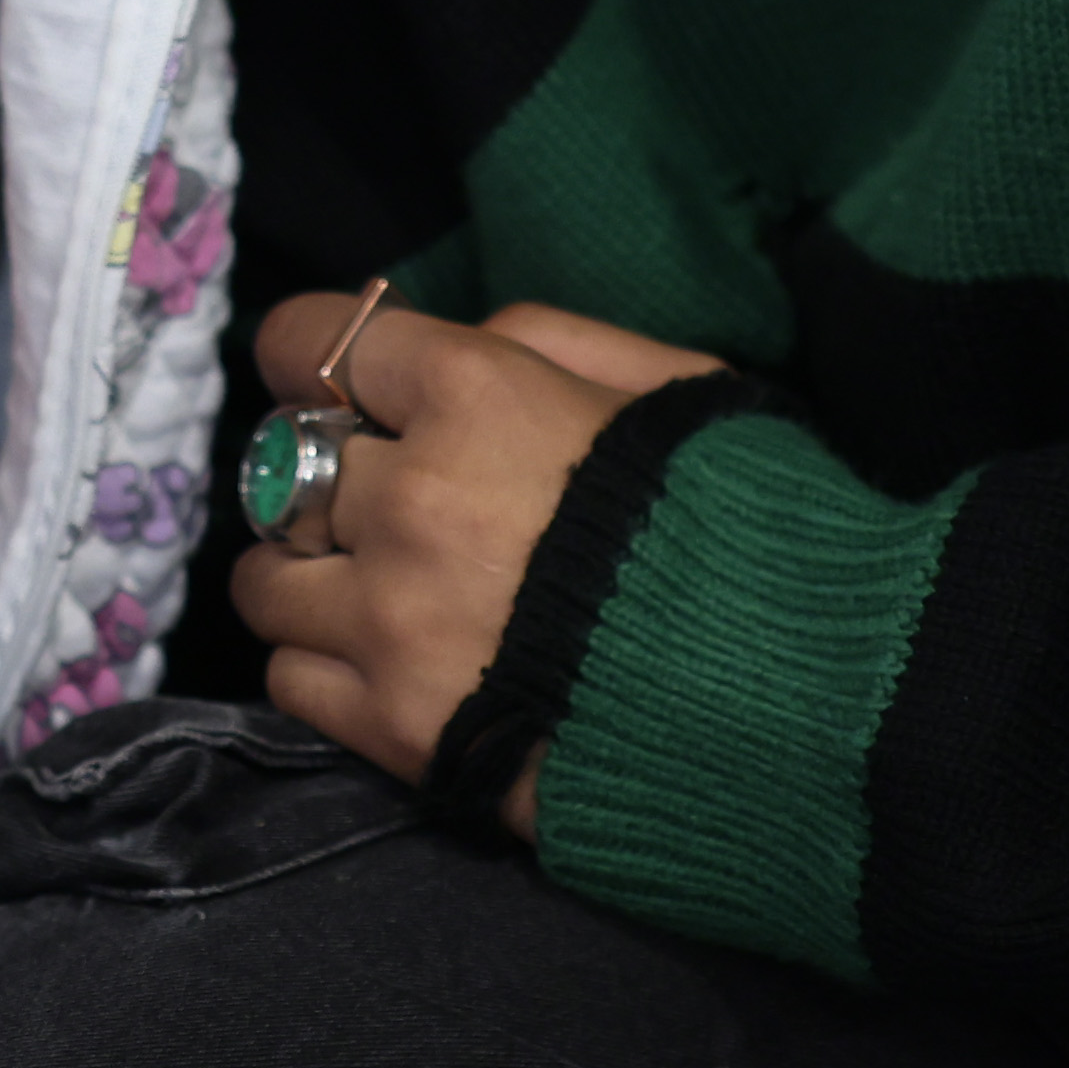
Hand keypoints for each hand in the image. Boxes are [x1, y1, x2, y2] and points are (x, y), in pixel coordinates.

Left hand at [226, 295, 728, 834]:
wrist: (800, 704)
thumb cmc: (750, 525)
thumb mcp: (675, 387)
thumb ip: (551, 343)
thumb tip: (454, 340)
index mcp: (475, 395)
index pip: (314, 340)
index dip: (318, 359)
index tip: (341, 387)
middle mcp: (411, 499)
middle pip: (294, 465)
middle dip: (336, 474)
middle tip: (389, 502)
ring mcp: (392, 620)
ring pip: (267, 579)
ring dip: (311, 573)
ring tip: (373, 588)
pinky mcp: (393, 727)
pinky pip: (290, 677)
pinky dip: (322, 661)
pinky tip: (382, 657)